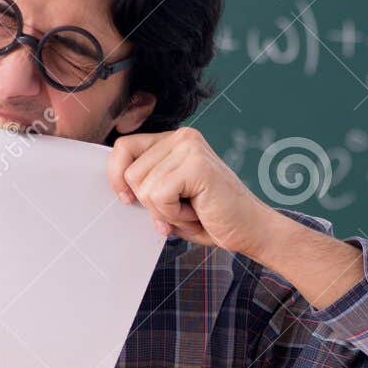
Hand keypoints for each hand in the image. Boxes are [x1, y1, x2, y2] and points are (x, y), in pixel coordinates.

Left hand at [107, 127, 278, 255]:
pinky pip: (159, 195)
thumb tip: (117, 186)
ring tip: (191, 209)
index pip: (123, 147)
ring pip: (143, 187)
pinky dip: (173, 214)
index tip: (127, 199)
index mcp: (173, 140)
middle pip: (130, 172)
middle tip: (179, 208)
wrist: (250, 230)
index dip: (116, 176)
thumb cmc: (210, 217)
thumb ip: (145, 185)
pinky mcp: (196, 165)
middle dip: (148, 202)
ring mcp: (190, 148)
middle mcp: (182, 137)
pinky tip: (196, 212)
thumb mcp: (168, 198)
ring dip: (163, 211)